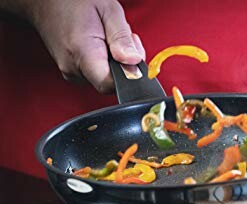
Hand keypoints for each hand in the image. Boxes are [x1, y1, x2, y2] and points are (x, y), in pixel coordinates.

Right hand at [26, 0, 144, 92]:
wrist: (45, 1)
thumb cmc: (73, 0)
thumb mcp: (108, 11)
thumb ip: (121, 38)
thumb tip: (133, 61)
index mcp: (82, 53)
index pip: (109, 84)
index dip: (128, 75)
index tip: (133, 57)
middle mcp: (73, 68)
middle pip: (110, 81)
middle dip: (124, 63)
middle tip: (123, 38)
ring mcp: (70, 71)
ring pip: (104, 77)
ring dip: (114, 60)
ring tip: (108, 37)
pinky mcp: (71, 71)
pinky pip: (96, 73)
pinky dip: (104, 61)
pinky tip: (101, 43)